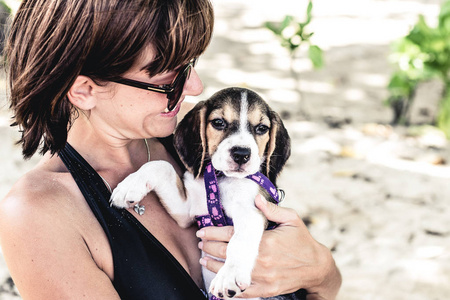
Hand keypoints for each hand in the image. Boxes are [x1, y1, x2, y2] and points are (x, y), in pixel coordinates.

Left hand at [197, 195, 340, 298]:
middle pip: (226, 253)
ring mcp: (262, 277)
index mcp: (265, 241)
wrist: (316, 268)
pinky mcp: (265, 289)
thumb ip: (272, 209)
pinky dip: (227, 287)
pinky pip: (241, 291)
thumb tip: (255, 198)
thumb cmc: (302, 241)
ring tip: (204, 258)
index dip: (213, 233)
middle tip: (200, 242)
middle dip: (209, 247)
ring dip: (213, 265)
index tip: (202, 231)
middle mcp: (261, 260)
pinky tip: (218, 282)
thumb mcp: (291, 220)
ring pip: (230, 272)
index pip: (231, 235)